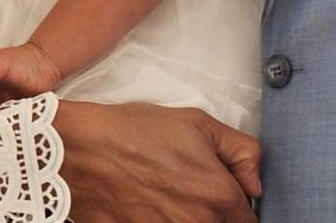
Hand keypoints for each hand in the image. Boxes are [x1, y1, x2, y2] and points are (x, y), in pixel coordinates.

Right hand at [55, 100, 260, 222]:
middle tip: (190, 195)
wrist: (80, 151)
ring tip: (167, 200)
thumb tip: (255, 183)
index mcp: (219, 197)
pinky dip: (161, 222)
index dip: (238, 209)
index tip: (226, 199)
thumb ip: (242, 152)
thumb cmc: (134, 134)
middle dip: (214, 216)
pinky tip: (150, 209)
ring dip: (189, 220)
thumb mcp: (198, 124)